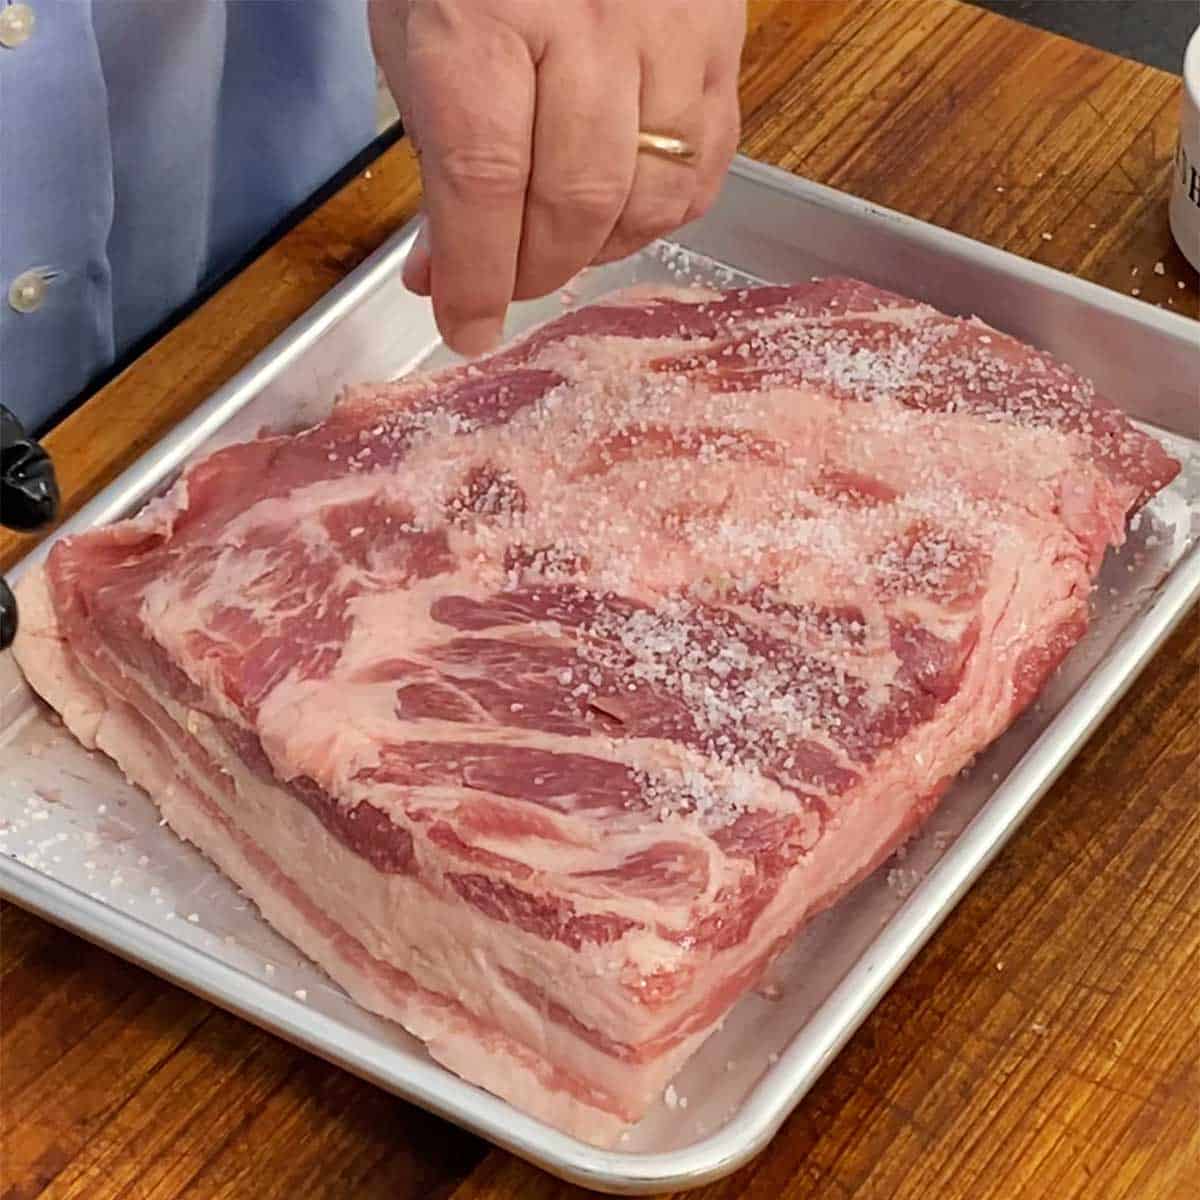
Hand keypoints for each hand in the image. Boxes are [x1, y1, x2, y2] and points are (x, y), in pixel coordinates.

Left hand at [369, 0, 745, 355]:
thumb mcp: (417, 35)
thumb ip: (434, 157)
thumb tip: (444, 274)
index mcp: (483, 13)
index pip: (484, 183)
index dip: (476, 275)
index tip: (465, 330)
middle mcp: (589, 20)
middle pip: (574, 200)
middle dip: (533, 269)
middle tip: (506, 282)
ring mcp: (670, 28)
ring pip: (649, 195)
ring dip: (597, 246)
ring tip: (559, 239)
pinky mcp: (723, 40)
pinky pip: (704, 167)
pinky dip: (660, 212)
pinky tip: (620, 208)